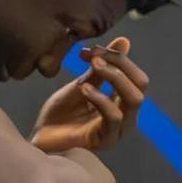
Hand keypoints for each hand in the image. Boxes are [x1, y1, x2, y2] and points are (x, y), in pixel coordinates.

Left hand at [30, 38, 148, 153]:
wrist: (41, 136)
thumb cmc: (61, 113)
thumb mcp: (83, 83)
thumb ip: (102, 66)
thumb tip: (124, 41)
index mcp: (123, 103)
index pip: (136, 76)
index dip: (118, 58)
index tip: (91, 50)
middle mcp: (127, 117)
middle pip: (141, 85)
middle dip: (120, 64)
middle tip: (95, 56)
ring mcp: (118, 130)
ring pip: (133, 99)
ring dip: (114, 77)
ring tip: (92, 67)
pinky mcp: (106, 141)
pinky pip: (114, 117)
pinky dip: (101, 98)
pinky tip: (84, 89)